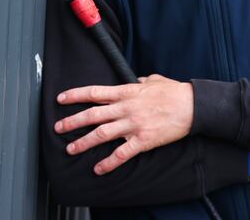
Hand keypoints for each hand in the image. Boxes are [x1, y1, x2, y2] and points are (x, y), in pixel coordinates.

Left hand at [55, 74, 193, 174]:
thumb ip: (138, 82)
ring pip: (102, 134)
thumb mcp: (152, 80)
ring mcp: (133, 125)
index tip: (61, 98)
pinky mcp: (143, 140)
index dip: (76, 95)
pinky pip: (122, 154)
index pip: (95, 93)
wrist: (191, 106)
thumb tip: (133, 81)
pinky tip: (99, 169)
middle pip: (93, 115)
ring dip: (84, 142)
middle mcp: (126, 108)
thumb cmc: (173, 91)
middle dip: (73, 121)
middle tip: (58, 128)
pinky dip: (109, 163)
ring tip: (70, 149)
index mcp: (127, 92)